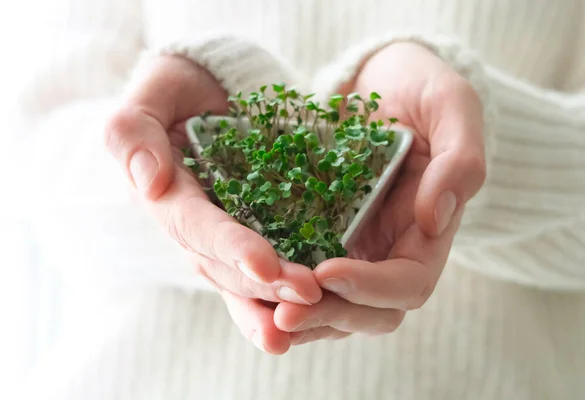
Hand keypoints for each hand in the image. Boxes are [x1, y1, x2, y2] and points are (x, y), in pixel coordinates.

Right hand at [105, 55, 321, 353]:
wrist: (211, 90)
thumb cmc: (178, 88)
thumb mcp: (151, 95)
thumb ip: (134, 133)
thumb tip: (150, 184)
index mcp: (167, 197)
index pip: (196, 227)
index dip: (229, 247)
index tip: (264, 266)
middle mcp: (193, 227)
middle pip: (225, 264)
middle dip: (265, 283)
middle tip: (309, 294)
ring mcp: (224, 234)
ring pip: (246, 277)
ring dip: (277, 298)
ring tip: (315, 308)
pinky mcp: (253, 231)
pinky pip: (268, 266)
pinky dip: (286, 290)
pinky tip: (319, 304)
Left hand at [274, 42, 485, 343]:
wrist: (379, 78)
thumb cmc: (420, 87)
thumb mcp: (451, 106)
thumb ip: (459, 161)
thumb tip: (434, 220)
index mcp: (427, 232)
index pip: (408, 283)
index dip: (371, 287)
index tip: (328, 273)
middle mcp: (390, 250)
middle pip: (369, 310)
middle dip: (329, 315)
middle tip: (284, 314)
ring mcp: (354, 246)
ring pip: (332, 305)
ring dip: (302, 318)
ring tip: (259, 314)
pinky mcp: (320, 234)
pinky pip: (301, 275)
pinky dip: (279, 291)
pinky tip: (247, 289)